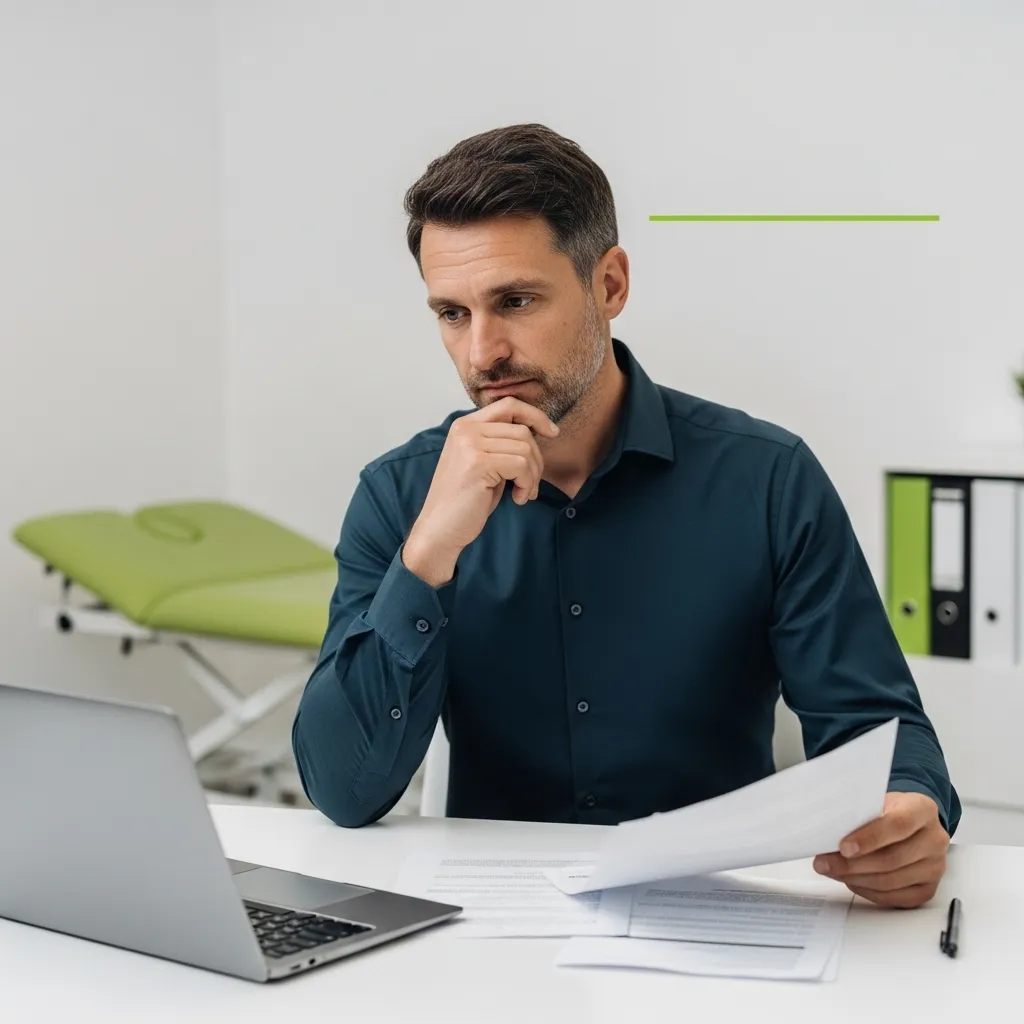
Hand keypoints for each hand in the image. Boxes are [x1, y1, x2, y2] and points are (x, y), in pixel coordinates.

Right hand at [403, 397, 558, 585]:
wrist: (440, 530)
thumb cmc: (466, 501)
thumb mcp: (485, 464)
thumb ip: (502, 443)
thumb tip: (539, 430)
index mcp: (465, 425)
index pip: (509, 405)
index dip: (535, 415)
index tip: (552, 432)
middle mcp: (465, 429)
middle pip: (522, 430)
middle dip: (536, 460)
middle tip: (529, 485)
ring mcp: (470, 444)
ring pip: (525, 449)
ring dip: (532, 475)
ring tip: (523, 493)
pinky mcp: (478, 462)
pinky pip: (521, 465)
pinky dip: (526, 484)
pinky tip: (517, 499)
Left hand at [813, 791, 948, 907]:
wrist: (912, 823)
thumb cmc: (889, 810)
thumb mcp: (876, 801)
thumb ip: (860, 814)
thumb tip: (828, 833)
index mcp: (922, 809)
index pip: (898, 825)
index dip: (869, 838)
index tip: (843, 847)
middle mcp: (934, 839)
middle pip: (892, 859)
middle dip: (852, 864)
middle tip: (825, 863)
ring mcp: (934, 867)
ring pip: (891, 881)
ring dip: (856, 879)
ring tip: (833, 871)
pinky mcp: (928, 888)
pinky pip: (895, 898)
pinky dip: (868, 892)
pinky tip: (851, 881)